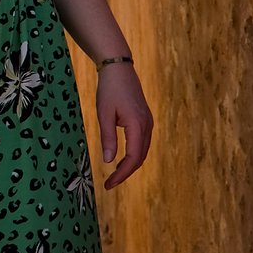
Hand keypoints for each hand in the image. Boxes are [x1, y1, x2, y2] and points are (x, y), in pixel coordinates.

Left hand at [95, 61, 152, 188]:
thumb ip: (108, 138)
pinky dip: (133, 154)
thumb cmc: (109, 89)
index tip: (109, 184)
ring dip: (130, 165)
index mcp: (137, 125)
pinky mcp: (145, 119)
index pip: (133, 158)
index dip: (122, 174)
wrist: (119, 68)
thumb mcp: (104, 114)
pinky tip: (121, 158)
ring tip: (114, 175)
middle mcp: (147, 125)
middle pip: (140, 158)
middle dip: (126, 173)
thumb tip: (108, 161)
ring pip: (142, 151)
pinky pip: (142, 143)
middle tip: (109, 184)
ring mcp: (148, 122)